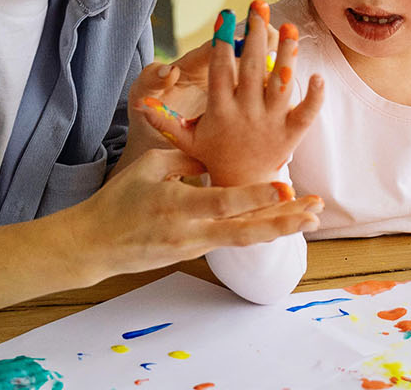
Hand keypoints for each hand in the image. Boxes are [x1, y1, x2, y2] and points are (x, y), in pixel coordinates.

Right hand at [74, 148, 322, 277]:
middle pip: (245, 231)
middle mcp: (191, 232)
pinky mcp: (196, 252)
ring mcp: (195, 246)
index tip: (286, 186)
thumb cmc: (119, 199)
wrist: (96, 244)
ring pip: (245, 239)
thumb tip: (215, 158)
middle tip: (314, 212)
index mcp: (176, 206)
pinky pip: (233, 239)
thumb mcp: (148, 168)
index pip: (224, 202)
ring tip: (310, 219)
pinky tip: (281, 222)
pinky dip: (258, 229)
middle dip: (283, 221)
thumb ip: (185, 160)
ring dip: (279, 228)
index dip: (256, 195)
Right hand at [139, 0, 324, 186]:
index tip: (225, 16)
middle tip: (260, 6)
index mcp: (221, 111)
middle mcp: (247, 114)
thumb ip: (164, 120)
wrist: (243, 188)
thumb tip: (140, 103)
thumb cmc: (213, 156)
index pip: (222, 71)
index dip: (223, 43)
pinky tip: (318, 74)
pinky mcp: (291, 135)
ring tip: (289, 26)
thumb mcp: (186, 140)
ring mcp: (271, 123)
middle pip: (253, 69)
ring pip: (281, 84)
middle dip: (256, 35)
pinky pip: (306, 113)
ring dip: (287, 54)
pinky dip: (314, 95)